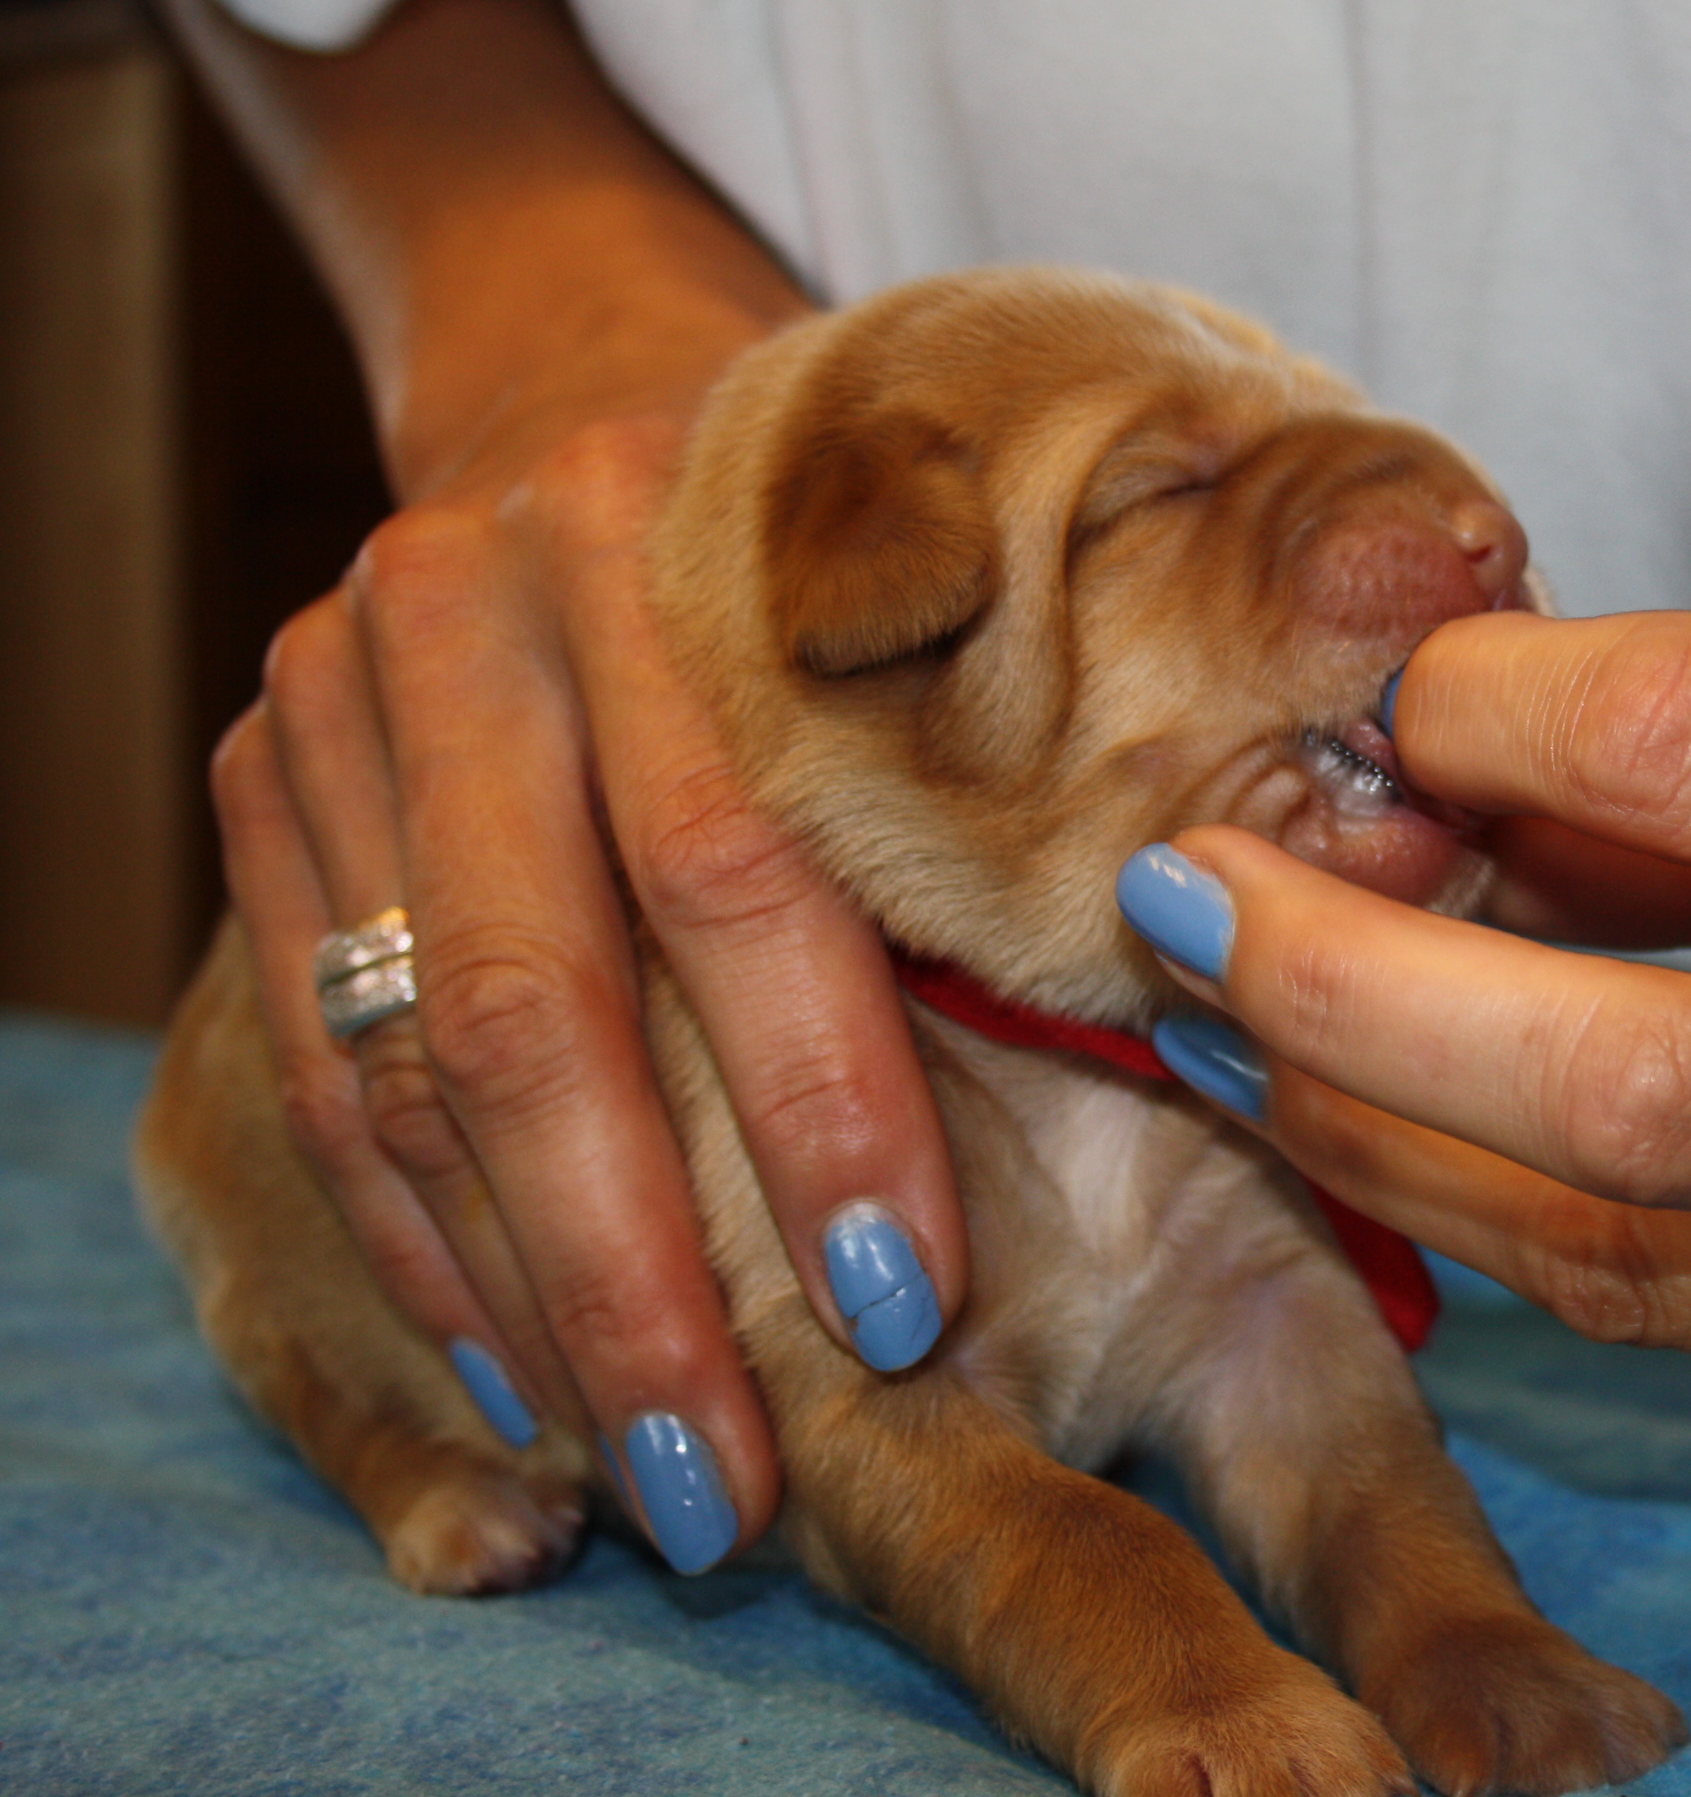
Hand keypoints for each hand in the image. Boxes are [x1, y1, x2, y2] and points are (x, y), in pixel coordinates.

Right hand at [169, 0, 962, 1571]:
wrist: (585, 378)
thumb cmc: (860, 545)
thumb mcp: (971, 583)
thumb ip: (1068, 755)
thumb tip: (1248, 972)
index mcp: (678, 538)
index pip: (739, 864)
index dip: (819, 1101)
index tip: (911, 1305)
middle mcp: (475, 601)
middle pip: (530, 991)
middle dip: (638, 1269)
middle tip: (736, 1487)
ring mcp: (342, 689)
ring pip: (401, 1049)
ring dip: (524, 1292)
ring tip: (641, 1474)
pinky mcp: (268, 778)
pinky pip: (310, 1048)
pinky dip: (415, 1229)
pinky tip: (514, 1371)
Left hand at [1132, 609, 1690, 1549]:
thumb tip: (1479, 767)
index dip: (1502, 709)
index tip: (1391, 700)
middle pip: (1629, 1075)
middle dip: (1344, 984)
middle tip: (1174, 899)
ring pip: (1627, 1262)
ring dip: (1393, 1137)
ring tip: (1246, 1034)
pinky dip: (1568, 1250)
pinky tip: (1461, 1163)